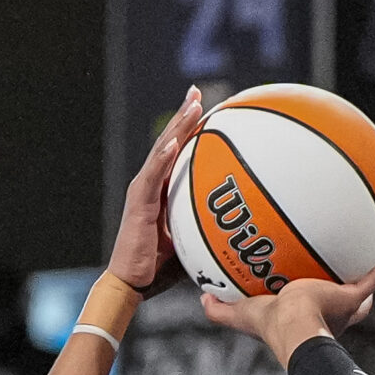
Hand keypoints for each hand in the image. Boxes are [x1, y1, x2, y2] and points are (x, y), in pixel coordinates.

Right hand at [107, 87, 204, 293]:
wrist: (130, 283)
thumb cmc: (159, 269)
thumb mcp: (192, 242)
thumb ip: (210, 228)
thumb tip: (244, 231)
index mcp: (161, 190)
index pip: (176, 151)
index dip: (188, 127)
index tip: (205, 107)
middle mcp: (149, 185)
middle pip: (169, 141)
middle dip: (184, 115)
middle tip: (197, 91)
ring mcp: (142, 191)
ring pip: (162, 151)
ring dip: (178, 126)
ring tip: (193, 104)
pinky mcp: (138, 203)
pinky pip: (153, 175)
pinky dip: (164, 156)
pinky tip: (176, 140)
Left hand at [201, 251, 374, 366]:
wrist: (295, 325)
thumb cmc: (270, 324)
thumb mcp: (240, 315)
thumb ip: (220, 310)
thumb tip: (201, 297)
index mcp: (299, 321)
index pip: (304, 315)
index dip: (303, 309)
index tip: (300, 297)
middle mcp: (323, 318)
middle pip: (335, 309)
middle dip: (337, 298)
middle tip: (338, 280)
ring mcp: (341, 309)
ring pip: (357, 297)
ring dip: (364, 283)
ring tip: (371, 260)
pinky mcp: (351, 299)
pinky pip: (373, 280)